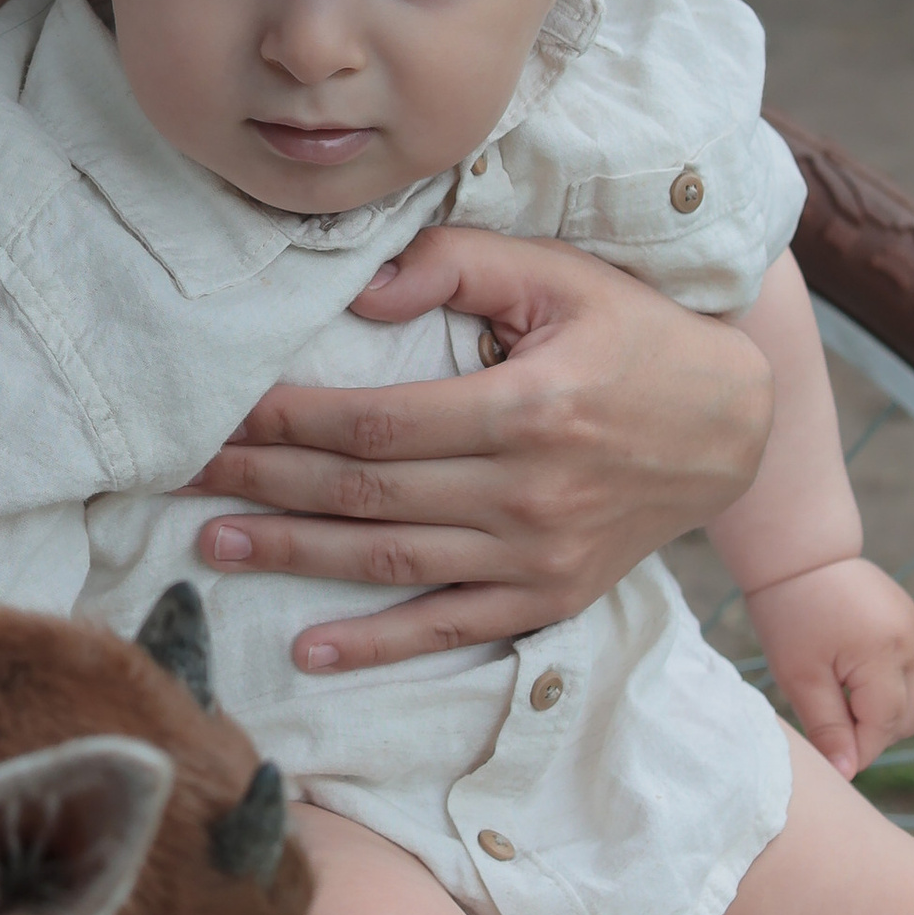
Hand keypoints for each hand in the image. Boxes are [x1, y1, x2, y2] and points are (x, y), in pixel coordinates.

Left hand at [184, 227, 773, 673]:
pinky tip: (307, 650)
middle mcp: (526, 492)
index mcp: (524, 409)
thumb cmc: (636, 335)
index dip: (286, 421)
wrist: (734, 426)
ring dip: (294, 555)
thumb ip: (459, 264)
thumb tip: (358, 293)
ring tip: (214, 542)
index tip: (218, 413)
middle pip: (364, 493)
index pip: (373, 422)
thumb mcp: (560, 275)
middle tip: (179, 475)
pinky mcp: (550, 597)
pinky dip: (376, 646)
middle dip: (262, 483)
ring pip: (389, 562)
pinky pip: (449, 628)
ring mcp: (538, 556)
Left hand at [744, 555, 913, 777]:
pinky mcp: (913, 623)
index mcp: (883, 655)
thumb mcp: (799, 675)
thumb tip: (847, 772)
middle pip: (909, 716)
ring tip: (846, 709)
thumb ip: (827, 725)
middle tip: (832, 730)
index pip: (883, 726)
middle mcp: (911, 643)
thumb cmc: (789, 612)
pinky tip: (859, 688)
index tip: (832, 762)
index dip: (859, 751)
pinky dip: (897, 691)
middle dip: (875, 735)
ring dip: (891, 716)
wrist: (799, 554)